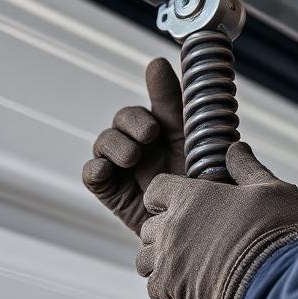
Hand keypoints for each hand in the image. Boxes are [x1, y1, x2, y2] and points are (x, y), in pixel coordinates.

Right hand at [83, 58, 184, 235]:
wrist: (200, 235)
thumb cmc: (205, 188)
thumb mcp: (200, 148)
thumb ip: (182, 108)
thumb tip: (163, 63)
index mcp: (167, 130)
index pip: (155, 103)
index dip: (156, 89)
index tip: (158, 74)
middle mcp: (142, 144)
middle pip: (123, 119)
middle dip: (133, 122)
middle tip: (150, 133)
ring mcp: (124, 167)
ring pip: (105, 142)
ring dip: (116, 144)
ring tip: (134, 157)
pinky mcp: (111, 191)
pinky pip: (92, 174)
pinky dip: (95, 169)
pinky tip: (106, 170)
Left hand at [136, 142, 297, 298]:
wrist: (288, 281)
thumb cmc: (283, 230)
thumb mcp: (270, 189)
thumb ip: (246, 168)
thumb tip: (236, 148)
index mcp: (192, 196)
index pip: (156, 189)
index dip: (168, 196)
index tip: (185, 204)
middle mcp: (174, 227)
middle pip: (148, 227)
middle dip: (164, 231)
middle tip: (193, 238)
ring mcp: (171, 262)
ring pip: (144, 260)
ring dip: (161, 261)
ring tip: (188, 265)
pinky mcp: (176, 294)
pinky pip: (154, 290)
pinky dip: (168, 289)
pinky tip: (191, 286)